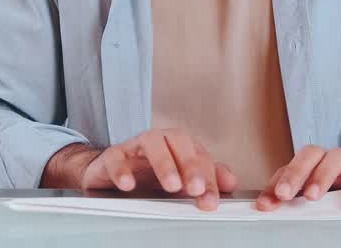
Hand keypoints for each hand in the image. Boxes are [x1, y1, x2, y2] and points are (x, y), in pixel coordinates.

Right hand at [43, 129, 237, 210]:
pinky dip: (122, 170)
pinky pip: (115, 157)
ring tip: (172, 185)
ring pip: (150, 143)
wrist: (110, 171)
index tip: (210, 199)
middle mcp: (159, 140)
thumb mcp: (179, 176)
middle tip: (196, 189)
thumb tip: (231, 183)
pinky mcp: (112, 156)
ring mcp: (134, 146)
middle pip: (178, 140)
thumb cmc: (147, 172)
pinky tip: (129, 185)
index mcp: (178, 145)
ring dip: (164, 163)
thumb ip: (206, 177)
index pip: (199, 154)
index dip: (207, 176)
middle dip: (190, 164)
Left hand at [256, 145, 340, 211]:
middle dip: (294, 173)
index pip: (291, 166)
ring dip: (322, 176)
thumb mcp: (324, 189)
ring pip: (336, 157)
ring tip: (312, 197)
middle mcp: (331, 158)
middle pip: (310, 153)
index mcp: (315, 162)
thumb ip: (301, 196)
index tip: (265, 205)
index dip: (276, 183)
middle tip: (284, 195)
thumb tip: (274, 210)